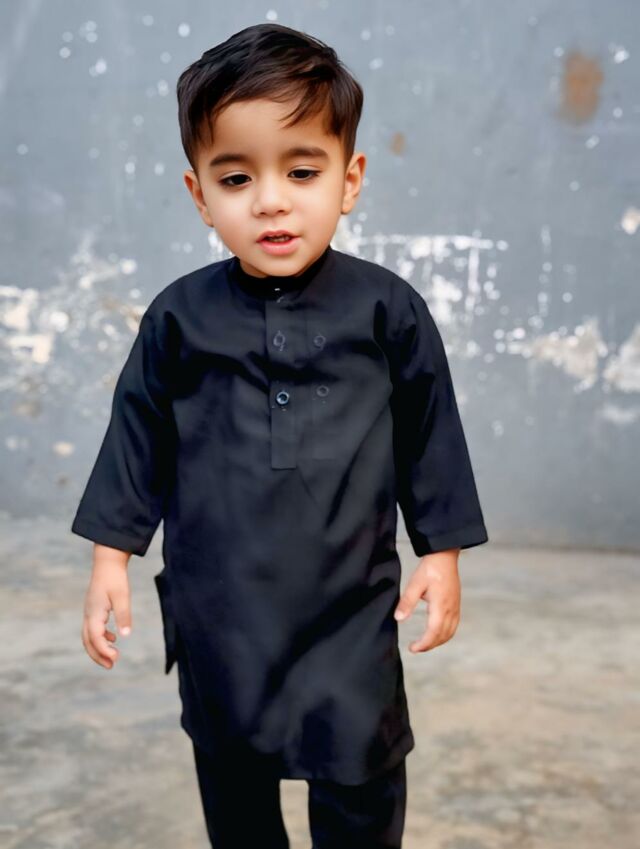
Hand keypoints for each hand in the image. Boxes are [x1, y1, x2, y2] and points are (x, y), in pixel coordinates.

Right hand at [81, 544, 131, 668]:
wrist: (108, 561)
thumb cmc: (116, 578)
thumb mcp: (122, 596)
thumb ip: (124, 616)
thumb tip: (126, 635)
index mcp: (94, 612)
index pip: (95, 637)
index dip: (103, 650)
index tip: (115, 658)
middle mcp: (88, 614)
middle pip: (88, 641)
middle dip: (98, 655)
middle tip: (111, 666)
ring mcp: (89, 611)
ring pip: (89, 636)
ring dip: (99, 648)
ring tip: (113, 657)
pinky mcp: (94, 608)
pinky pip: (93, 628)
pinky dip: (101, 637)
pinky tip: (114, 638)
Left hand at [394, 548, 460, 652]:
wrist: (445, 556)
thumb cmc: (430, 568)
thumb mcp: (415, 583)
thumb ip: (407, 602)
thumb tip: (398, 619)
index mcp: (440, 606)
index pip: (433, 632)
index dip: (424, 644)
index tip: (413, 648)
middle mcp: (451, 609)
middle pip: (443, 636)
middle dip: (429, 645)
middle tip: (415, 648)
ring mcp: (455, 607)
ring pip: (450, 632)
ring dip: (438, 641)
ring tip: (424, 643)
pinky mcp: (456, 604)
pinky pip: (453, 625)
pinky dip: (445, 634)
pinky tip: (436, 632)